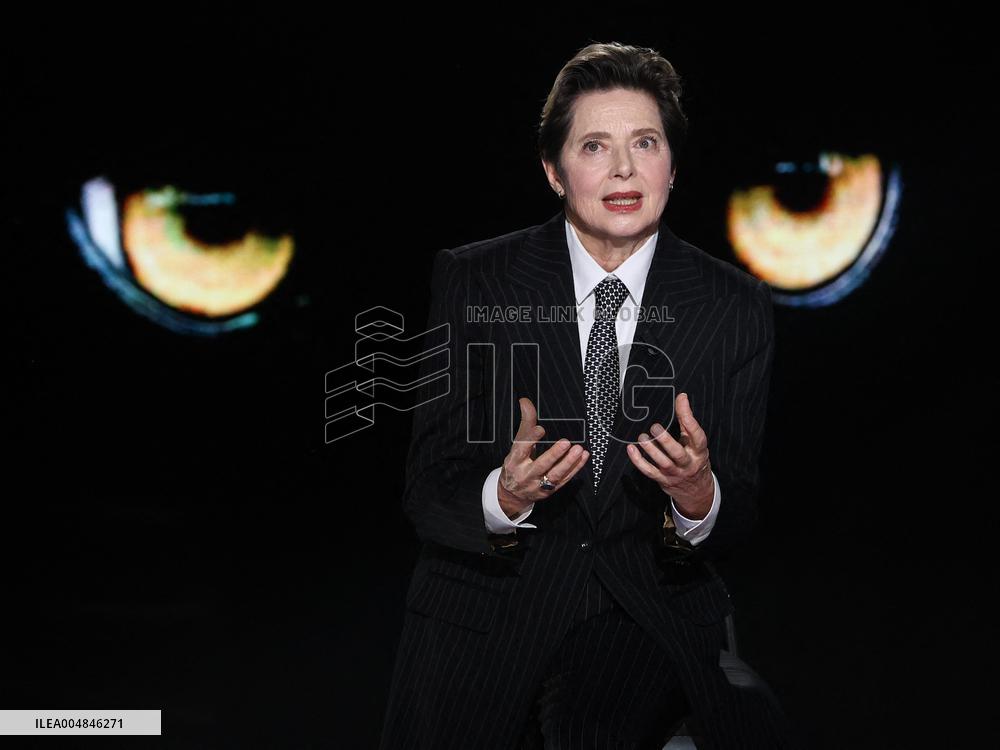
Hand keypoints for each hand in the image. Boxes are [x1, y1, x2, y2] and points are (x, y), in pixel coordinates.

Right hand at [498, 397, 589, 518]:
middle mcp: (526, 474)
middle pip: (541, 465)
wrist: (512, 493)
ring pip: (554, 475)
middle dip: (554, 455)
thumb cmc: (516, 464)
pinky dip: (575, 468)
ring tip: (578, 450)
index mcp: (515, 461)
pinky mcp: (549, 490)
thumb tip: (525, 402)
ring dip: (568, 463)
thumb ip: (525, 424)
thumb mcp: (517, 445)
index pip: (521, 449)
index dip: (530, 439)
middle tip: (566, 443)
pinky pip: (564, 480)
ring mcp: (538, 484)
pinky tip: (583, 457)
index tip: (540, 429)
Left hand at [626, 392, 713, 519]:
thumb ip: (687, 422)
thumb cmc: (695, 459)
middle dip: (665, 441)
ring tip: (642, 438)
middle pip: (677, 453)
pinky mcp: (663, 480)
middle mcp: (688, 463)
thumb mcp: (696, 443)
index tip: (681, 400)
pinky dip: (639, 461)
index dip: (689, 418)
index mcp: (699, 451)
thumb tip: (681, 397)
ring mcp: (675, 473)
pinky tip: (631, 449)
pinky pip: (649, 471)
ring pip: (663, 463)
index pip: (697, 435)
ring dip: (651, 450)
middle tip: (654, 427)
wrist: (698, 491)